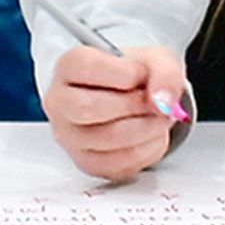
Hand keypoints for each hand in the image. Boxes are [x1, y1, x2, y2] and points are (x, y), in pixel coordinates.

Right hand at [45, 42, 191, 179]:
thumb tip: (162, 101)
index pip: (85, 67)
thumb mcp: (156, 59)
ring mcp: (69, 136)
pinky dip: (145, 150)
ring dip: (145, 129)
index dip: (122, 73)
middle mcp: (60, 102)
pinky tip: (152, 135)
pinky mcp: (86, 163)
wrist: (134, 97)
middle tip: (156, 101)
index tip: (142, 75)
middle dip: (134, 105)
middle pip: (89, 107)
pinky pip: (116, 164)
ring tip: (159, 117)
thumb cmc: (135, 75)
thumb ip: (164, 73)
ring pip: (105, 139)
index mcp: (69, 67)